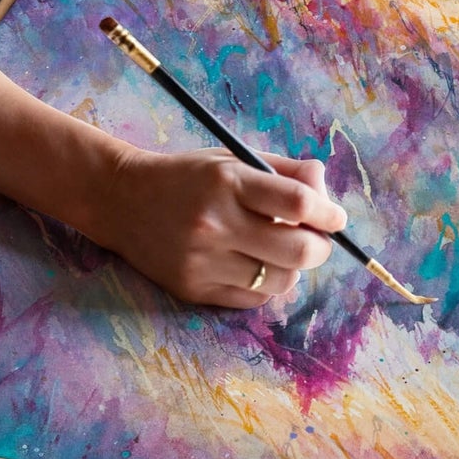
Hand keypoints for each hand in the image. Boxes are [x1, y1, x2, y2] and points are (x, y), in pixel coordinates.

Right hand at [99, 147, 345, 307]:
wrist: (123, 200)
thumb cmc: (188, 176)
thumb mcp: (232, 159)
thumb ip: (284, 172)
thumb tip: (325, 191)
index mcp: (228, 181)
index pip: (297, 202)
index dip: (328, 212)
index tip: (336, 216)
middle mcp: (216, 223)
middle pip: (297, 250)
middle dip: (320, 246)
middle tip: (320, 238)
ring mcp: (204, 261)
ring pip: (279, 280)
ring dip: (293, 267)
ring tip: (282, 250)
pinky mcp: (194, 290)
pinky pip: (253, 299)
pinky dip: (266, 285)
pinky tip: (256, 265)